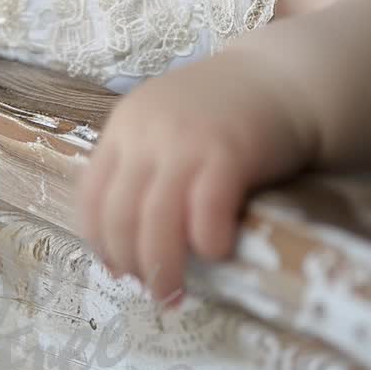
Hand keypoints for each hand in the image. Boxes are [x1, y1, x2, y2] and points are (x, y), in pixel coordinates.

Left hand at [74, 48, 317, 304]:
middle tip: (152, 290)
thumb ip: (145, 166)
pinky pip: (205, 210)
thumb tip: (129, 241)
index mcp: (125, 124)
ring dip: (162, 268)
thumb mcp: (166, 125)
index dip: (99, 241)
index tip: (117, 269)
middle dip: (131, 264)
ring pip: (156, 220)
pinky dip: (206, 242)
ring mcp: (186, 141)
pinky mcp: (229, 152)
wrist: (280, 76)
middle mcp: (147, 131)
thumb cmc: (224, 109)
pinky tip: (216, 253)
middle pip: (119, 214)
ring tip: (175, 293)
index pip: (90, 194)